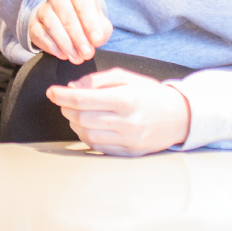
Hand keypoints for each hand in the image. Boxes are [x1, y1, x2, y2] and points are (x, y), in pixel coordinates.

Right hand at [29, 0, 112, 61]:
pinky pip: (41, 35)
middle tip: (87, 54)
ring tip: (77, 58)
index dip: (90, 24)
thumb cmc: (87, 21)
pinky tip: (64, 55)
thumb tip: (94, 41)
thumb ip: (101, 31)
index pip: (83, 5)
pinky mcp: (34, 24)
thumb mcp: (100, 24)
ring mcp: (43, 9)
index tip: (96, 41)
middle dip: (78, 38)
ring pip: (52, 26)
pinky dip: (53, 47)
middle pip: (67, 17)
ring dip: (66, 44)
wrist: (68, 21)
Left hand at [45, 68, 190, 155]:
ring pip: (87, 135)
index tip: (51, 92)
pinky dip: (86, 136)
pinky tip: (86, 126)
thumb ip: (98, 80)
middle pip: (82, 118)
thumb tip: (72, 87)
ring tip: (74, 113)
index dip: (63, 96)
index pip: (84, 99)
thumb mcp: (127, 77)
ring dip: (74, 123)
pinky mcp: (130, 153)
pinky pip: (98, 147)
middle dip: (66, 109)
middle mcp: (128, 121)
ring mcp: (129, 140)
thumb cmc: (150, 94)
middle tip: (63, 101)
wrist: (180, 117)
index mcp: (127, 98)